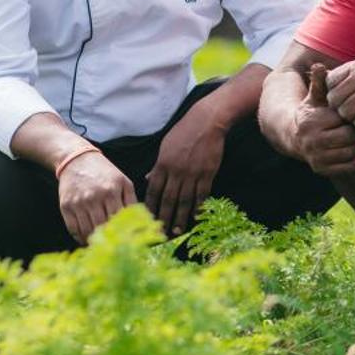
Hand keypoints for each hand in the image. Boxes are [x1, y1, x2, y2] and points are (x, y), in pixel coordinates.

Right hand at [58, 148, 136, 243]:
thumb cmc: (104, 172)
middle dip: (108, 239)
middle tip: (113, 245)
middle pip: (102, 227)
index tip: (126, 241)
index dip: (122, 232)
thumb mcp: (123, 181)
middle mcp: (94, 197)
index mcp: (111, 190)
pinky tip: (86, 238)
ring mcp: (78, 202)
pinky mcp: (65, 206)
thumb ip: (132, 201)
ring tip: (101, 244)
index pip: (118, 219)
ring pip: (87, 231)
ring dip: (94, 241)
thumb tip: (141, 222)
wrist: (76, 159)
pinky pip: (73, 229)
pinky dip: (80, 237)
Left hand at [145, 107, 226, 236]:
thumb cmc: (184, 132)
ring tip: (177, 230)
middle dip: (164, 217)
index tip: (147, 219)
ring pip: (184, 200)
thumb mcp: (165, 146)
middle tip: (161, 233)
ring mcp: (192, 173)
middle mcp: (176, 171)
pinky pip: (201, 194)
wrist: (207, 121)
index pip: (153, 190)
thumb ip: (157, 164)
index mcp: (163, 164)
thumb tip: (147, 177)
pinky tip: (195, 216)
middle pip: (168, 199)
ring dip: (180, 217)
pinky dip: (198, 206)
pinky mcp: (207, 173)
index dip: (150, 206)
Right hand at [291, 63, 354, 174]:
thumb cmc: (312, 113)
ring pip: (351, 152)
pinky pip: (349, 167)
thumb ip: (319, 82)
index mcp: (312, 122)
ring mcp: (316, 157)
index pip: (343, 119)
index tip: (351, 112)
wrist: (295, 136)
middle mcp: (312, 141)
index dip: (351, 115)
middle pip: (349, 137)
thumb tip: (319, 65)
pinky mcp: (322, 170)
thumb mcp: (314, 97)